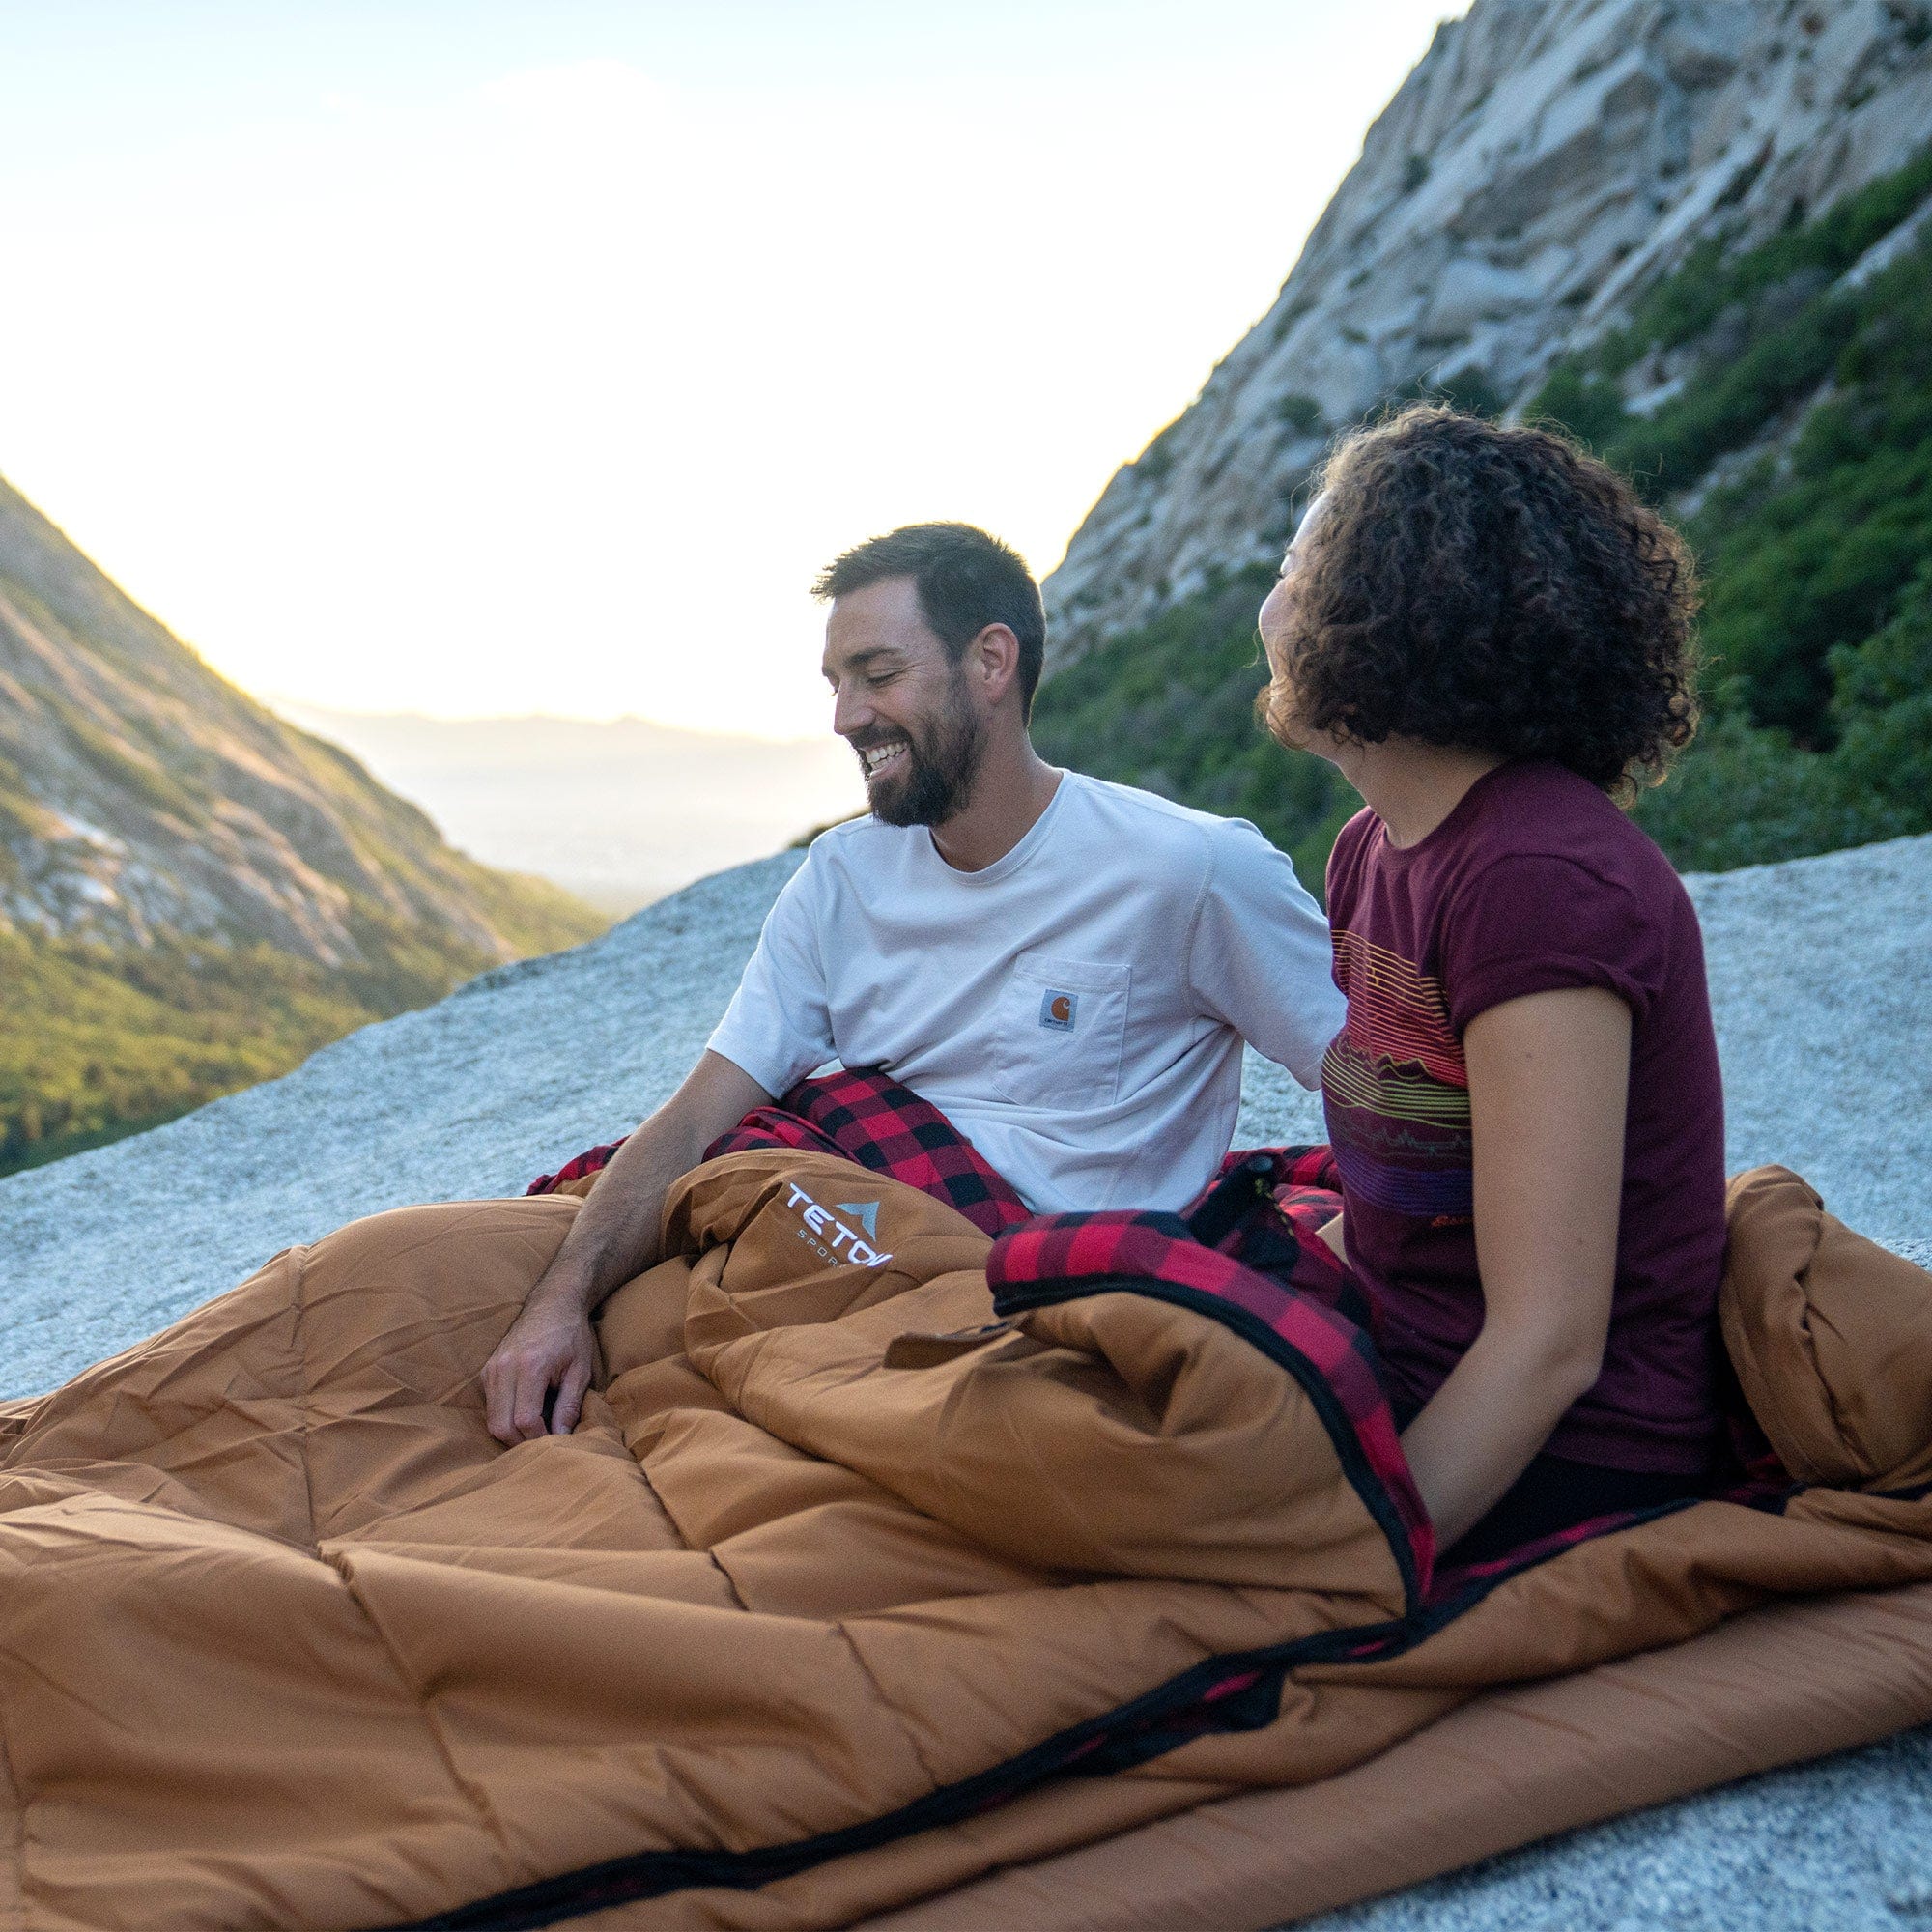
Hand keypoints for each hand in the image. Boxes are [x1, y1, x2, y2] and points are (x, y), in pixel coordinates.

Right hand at [482, 1285, 596, 1443]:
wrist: (553, 1302)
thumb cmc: (572, 1334)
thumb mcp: (579, 1370)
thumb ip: (569, 1406)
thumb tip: (561, 1438)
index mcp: (530, 1366)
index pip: (525, 1419)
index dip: (538, 1438)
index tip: (555, 1442)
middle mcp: (504, 1367)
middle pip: (501, 1425)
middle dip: (521, 1442)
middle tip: (543, 1444)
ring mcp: (491, 1367)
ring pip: (491, 1419)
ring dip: (511, 1433)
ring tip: (536, 1431)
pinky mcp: (486, 1369)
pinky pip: (490, 1405)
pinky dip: (504, 1418)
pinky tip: (525, 1415)